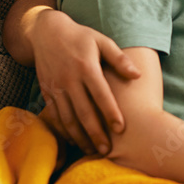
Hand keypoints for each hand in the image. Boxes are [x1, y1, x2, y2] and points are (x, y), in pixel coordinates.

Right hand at [30, 9, 139, 155]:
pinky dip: (64, 130)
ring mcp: (56, 87)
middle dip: (95, 133)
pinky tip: (74, 140)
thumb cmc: (80, 36)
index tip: (121, 129)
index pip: (101, 94)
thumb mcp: (101, 41)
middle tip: (107, 151)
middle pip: (84, 112)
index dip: (110, 112)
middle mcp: (69, 79)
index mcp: (86, 67)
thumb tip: (137, 74)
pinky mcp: (46, 92)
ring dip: (79, 136)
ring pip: (68, 118)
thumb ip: (119, 59)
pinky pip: (55, 115)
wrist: (46, 32)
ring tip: (91, 151)